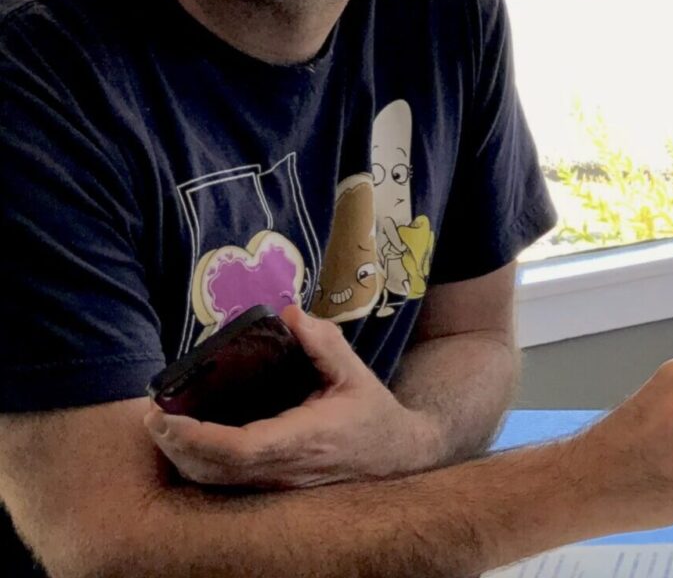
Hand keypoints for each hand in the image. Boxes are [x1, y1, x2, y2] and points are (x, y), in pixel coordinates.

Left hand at [145, 305, 443, 487]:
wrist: (393, 455)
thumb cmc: (371, 413)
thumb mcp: (356, 373)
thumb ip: (324, 343)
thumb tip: (290, 313)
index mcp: (306, 437)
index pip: (241, 447)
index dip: (198, 436)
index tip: (168, 415)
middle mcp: (285, 467)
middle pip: (214, 470)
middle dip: (176, 446)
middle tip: (152, 414)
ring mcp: (275, 482)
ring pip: (214, 481)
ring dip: (181, 457)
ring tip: (161, 425)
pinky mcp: (268, 485)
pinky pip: (222, 482)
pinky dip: (196, 464)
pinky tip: (184, 440)